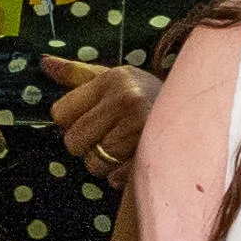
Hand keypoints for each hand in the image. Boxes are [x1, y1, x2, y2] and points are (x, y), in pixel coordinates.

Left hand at [38, 55, 157, 187]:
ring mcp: (141, 128)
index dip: (71, 120)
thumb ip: (77, 75)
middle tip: (111, 133)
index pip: (60, 113)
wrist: (196, 115)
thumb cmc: (145, 97)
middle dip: (87, 143)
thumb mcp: (114, 79)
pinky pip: (114, 177)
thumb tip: (44, 63)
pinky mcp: (152, 154)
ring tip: (126, 145)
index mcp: (113, 79)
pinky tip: (135, 158)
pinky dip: (121, 174)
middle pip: (73, 142)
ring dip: (106, 161)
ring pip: (93, 163)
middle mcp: (127, 99)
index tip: (92, 116)